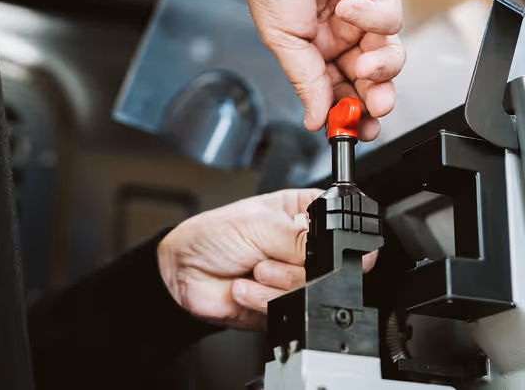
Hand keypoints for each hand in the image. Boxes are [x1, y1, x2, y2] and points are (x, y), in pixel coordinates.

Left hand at [157, 189, 376, 330]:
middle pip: (330, 265)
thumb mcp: (259, 224)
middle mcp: (304, 246)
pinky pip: (289, 310)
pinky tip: (246, 288)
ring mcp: (294, 277)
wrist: (183, 271)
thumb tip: (337, 248)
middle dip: (294, 266)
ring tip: (252, 270)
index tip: (317, 247)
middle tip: (266, 258)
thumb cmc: (213, 235)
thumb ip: (302, 238)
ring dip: (275, 284)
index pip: (341, 225)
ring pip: (311, 290)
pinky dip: (263, 301)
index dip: (339, 239)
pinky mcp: (283, 305)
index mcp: (304, 213)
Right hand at [233, 0, 404, 140]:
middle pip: (368, 80)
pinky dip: (373, 18)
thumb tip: (315, 120)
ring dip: (381, 68)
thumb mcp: (281, 39)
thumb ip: (305, 80)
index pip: (337, 92)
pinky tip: (348, 8)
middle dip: (375, 99)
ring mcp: (363, 15)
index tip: (354, 133)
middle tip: (374, 111)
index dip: (348, 114)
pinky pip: (391, 18)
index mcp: (313, 51)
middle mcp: (340, 36)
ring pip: (388, 55)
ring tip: (366, 65)